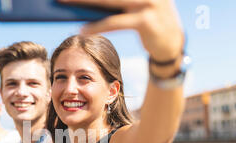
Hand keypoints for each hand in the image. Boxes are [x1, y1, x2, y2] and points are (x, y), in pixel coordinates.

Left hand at [59, 0, 183, 60]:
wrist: (171, 44)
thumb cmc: (148, 21)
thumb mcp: (134, 5)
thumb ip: (116, 0)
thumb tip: (86, 1)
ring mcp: (148, 2)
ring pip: (108, 0)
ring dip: (83, 1)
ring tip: (64, 1)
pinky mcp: (146, 20)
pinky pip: (115, 22)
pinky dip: (97, 26)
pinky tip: (82, 29)